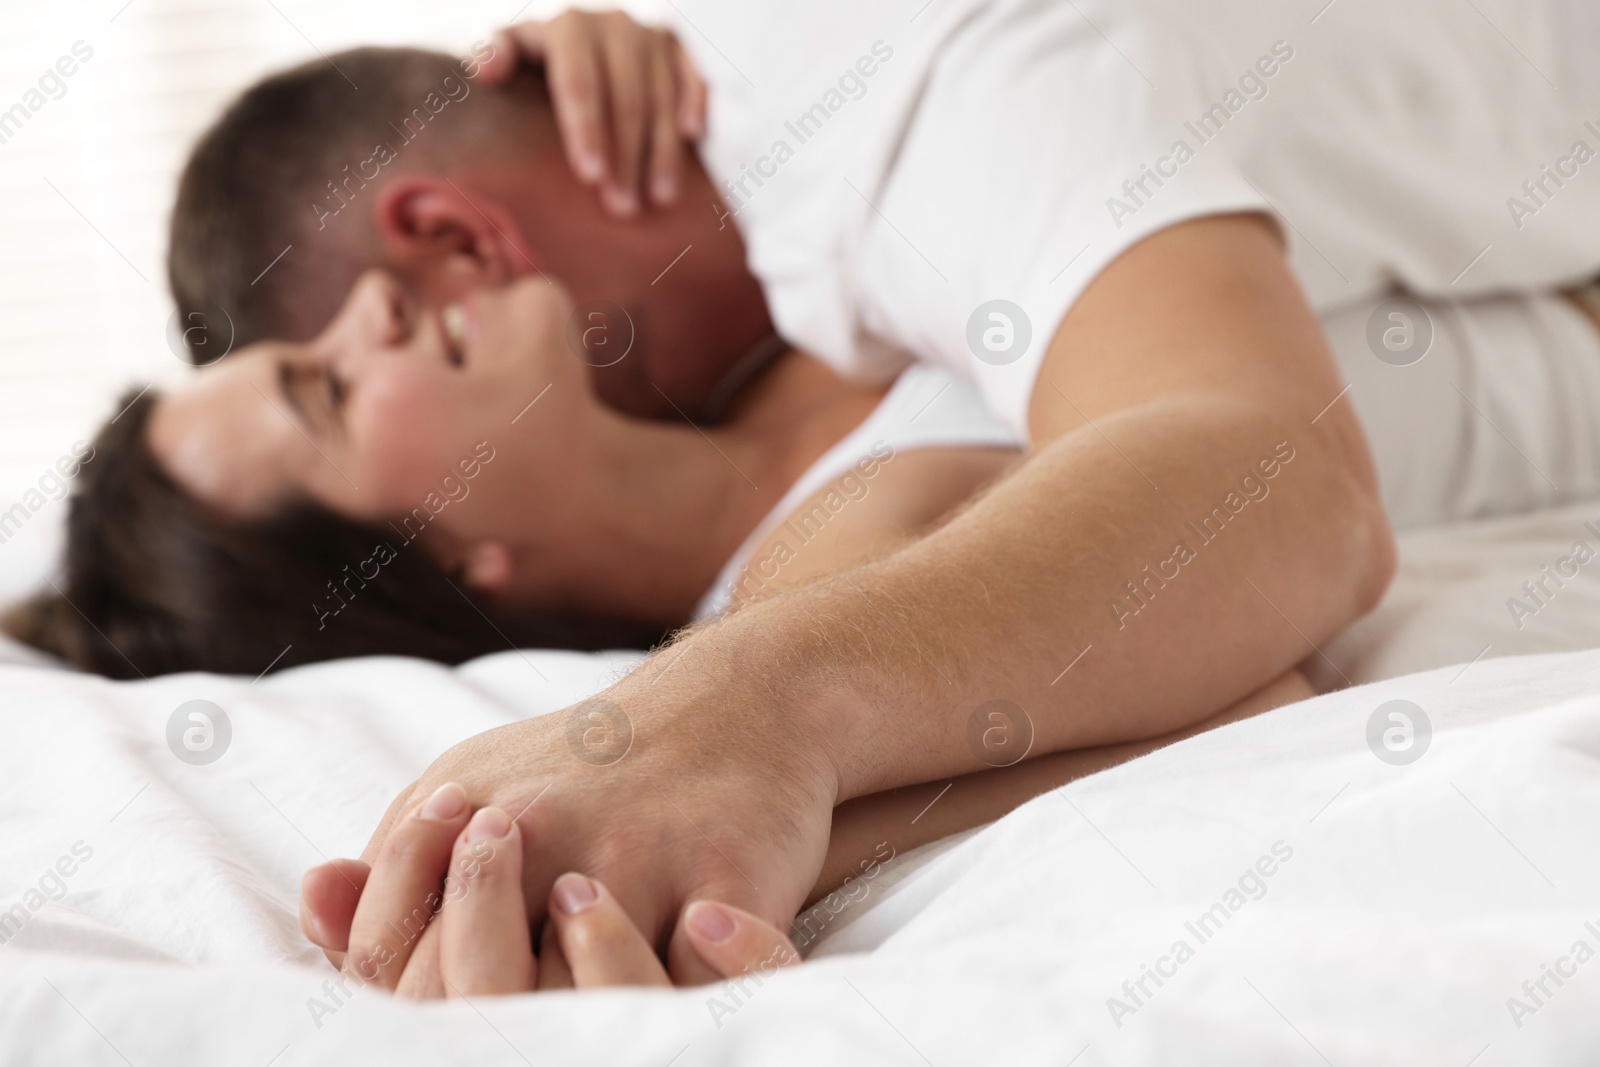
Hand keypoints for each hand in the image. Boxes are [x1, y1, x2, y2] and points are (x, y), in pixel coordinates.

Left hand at [301, 801, 801, 996]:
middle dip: (487, 1024)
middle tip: (516, 1027)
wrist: (743, 699)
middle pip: (473, 988)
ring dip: (574, 1021)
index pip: (390, 957)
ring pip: (574, 997)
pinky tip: (661, 999)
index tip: (447, 1016)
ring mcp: (636, 856)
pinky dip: (668, 1006)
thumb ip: (397, 859)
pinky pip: (690, 982)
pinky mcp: (726, 876)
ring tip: (581, 1021)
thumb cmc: (596, 764)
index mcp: (463, 811)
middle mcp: (541, 830)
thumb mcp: (479, 784)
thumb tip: (315, 905)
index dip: (404, 1014)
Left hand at [476, 9, 706, 216]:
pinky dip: (694, 105)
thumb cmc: (537, 57)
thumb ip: (494, 52)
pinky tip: (691, 139)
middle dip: (625, 158)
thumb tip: (488, 69)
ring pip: (661, 99)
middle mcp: (614, 24)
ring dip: (661, 152)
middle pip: (625, 99)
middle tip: (622, 207)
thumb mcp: (510, 48)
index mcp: (569, 27)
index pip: (579, 84)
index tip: (590, 176)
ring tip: (657, 199)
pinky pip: (693, 77)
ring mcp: (650, 34)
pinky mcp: (678, 46)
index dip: (585, 130)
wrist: (576, 35)